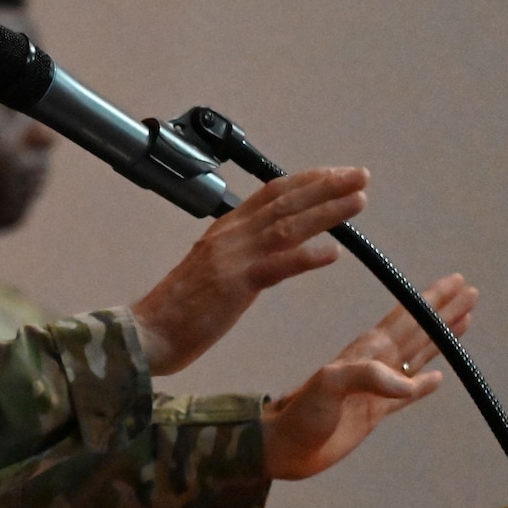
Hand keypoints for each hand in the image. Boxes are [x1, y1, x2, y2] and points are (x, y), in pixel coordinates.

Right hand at [132, 167, 368, 375]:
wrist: (147, 333)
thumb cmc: (179, 309)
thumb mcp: (213, 270)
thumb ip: (240, 254)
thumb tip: (269, 247)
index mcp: (224, 231)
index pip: (270, 194)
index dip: (307, 181)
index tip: (338, 175)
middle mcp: (229, 236)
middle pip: (284, 202)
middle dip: (326, 186)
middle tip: (361, 176)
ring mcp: (231, 258)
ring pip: (286, 227)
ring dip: (326, 212)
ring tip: (358, 202)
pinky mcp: (232, 285)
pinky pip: (276, 267)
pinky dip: (306, 257)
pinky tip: (333, 252)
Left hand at [263, 273, 478, 480]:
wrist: (284, 446)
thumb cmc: (301, 413)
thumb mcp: (328, 386)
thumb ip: (366, 376)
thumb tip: (412, 381)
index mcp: (366, 351)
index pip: (407, 318)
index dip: (431, 300)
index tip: (456, 281)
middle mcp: (375, 363)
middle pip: (418, 330)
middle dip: (443, 311)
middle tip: (471, 291)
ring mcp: (377, 387)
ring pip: (419, 356)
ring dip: (441, 338)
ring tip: (465, 319)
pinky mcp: (376, 411)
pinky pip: (411, 393)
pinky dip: (427, 383)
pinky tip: (440, 377)